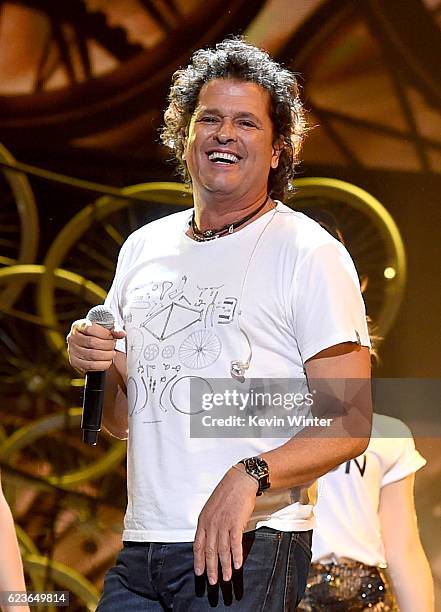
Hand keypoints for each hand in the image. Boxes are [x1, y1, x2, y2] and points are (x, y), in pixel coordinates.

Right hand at [67, 318, 124, 372]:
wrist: (88, 344)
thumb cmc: (97, 334)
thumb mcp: (105, 328)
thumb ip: (114, 330)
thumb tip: (121, 334)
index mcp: (79, 326)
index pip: (90, 328)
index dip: (104, 333)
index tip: (111, 336)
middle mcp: (72, 338)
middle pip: (92, 342)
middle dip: (107, 345)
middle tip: (113, 345)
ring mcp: (72, 351)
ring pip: (92, 355)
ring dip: (106, 355)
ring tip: (112, 353)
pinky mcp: (75, 362)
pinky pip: (90, 365)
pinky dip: (102, 365)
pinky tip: (108, 361)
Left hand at [193, 465, 257, 584]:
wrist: (239, 482)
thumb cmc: (226, 494)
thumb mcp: (211, 508)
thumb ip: (209, 523)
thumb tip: (208, 538)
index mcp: (203, 521)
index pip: (198, 545)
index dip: (198, 561)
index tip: (199, 573)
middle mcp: (211, 524)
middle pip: (209, 551)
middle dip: (211, 569)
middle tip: (212, 583)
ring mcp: (223, 524)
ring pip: (222, 550)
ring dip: (224, 567)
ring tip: (226, 579)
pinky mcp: (236, 523)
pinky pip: (235, 543)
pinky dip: (236, 556)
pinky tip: (237, 566)